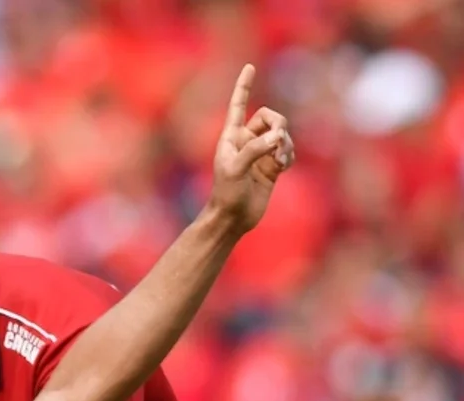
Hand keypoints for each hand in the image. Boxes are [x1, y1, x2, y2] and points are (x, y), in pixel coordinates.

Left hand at [209, 64, 295, 233]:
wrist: (233, 217)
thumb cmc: (226, 193)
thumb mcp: (235, 169)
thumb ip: (255, 149)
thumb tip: (277, 137)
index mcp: (231, 136)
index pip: (238, 105)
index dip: (244, 86)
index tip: (249, 67)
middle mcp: (246, 140)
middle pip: (270, 117)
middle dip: (279, 124)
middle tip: (278, 140)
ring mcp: (260, 152)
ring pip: (282, 134)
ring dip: (286, 143)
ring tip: (279, 160)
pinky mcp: (272, 165)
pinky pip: (288, 150)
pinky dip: (289, 155)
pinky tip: (283, 166)